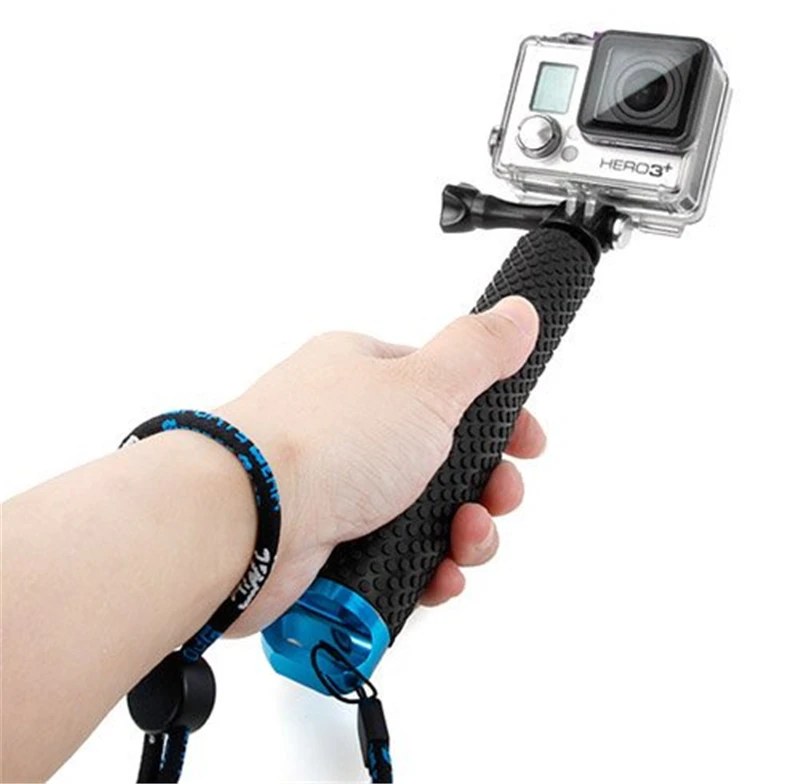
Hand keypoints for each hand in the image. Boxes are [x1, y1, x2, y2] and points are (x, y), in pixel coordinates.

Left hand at [219, 296, 544, 635]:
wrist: (244, 522)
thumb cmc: (324, 444)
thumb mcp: (422, 385)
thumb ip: (476, 352)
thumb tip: (516, 313)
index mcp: (367, 376)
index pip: (449, 390)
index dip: (496, 419)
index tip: (528, 444)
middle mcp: (351, 430)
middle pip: (443, 459)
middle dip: (485, 486)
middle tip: (497, 500)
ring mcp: (337, 488)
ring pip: (424, 514)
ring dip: (461, 534)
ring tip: (464, 544)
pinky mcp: (328, 544)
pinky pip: (395, 558)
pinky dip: (424, 569)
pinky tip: (438, 576)